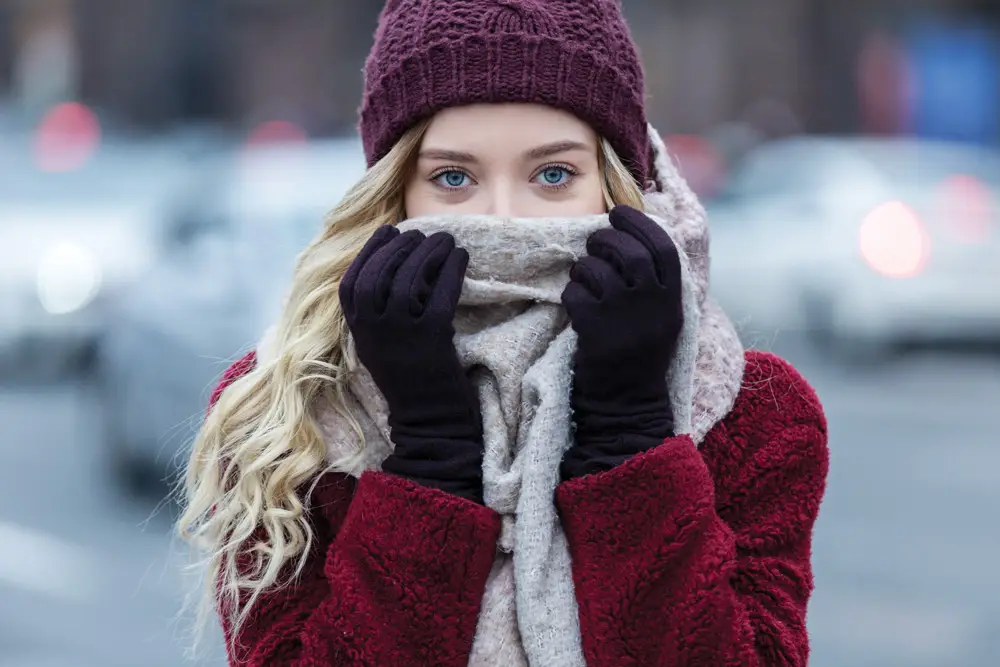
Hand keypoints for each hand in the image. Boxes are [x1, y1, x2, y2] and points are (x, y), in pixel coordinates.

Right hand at [339, 225, 479, 441]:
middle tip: (421, 233)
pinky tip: (462, 257)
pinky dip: (451, 270)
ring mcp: (401, 334)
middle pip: (380, 273)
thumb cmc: (410, 380)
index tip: (388, 231)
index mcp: (358, 332)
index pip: (352, 282)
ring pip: (409, 279)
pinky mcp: (431, 338)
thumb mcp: (381, 345)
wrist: (429, 421)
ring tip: (446, 240)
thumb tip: (392, 265)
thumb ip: (378, 314)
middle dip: (401, 246)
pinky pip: (440, 293)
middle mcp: (374, 331)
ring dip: (428, 252)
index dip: (370, 252)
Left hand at [560, 206, 682, 478]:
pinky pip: (576, 295)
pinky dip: (570, 293)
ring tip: (582, 275)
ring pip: (599, 270)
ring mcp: (624, 319)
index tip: (620, 213)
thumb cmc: (638, 360)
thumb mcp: (660, 321)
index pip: (663, 249)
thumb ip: (653, 285)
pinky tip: (574, 303)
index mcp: (673, 303)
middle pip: (630, 253)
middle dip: (607, 240)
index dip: (640, 224)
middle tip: (594, 243)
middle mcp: (653, 307)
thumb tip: (632, 239)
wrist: (626, 408)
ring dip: (584, 266)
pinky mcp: (596, 333)